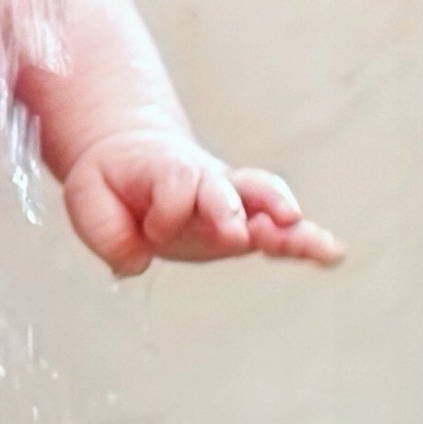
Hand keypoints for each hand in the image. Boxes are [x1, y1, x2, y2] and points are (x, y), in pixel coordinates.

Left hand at [59, 134, 342, 277]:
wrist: (136, 161)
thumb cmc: (113, 182)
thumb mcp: (89, 200)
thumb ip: (107, 232)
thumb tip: (135, 262)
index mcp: (167, 170)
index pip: (176, 188)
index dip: (164, 213)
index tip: (150, 231)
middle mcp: (208, 183)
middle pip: (226, 188)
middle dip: (231, 210)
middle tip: (239, 231)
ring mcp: (234, 203)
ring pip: (265, 201)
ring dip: (283, 221)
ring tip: (310, 241)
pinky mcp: (249, 226)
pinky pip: (284, 232)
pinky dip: (307, 242)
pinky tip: (332, 255)